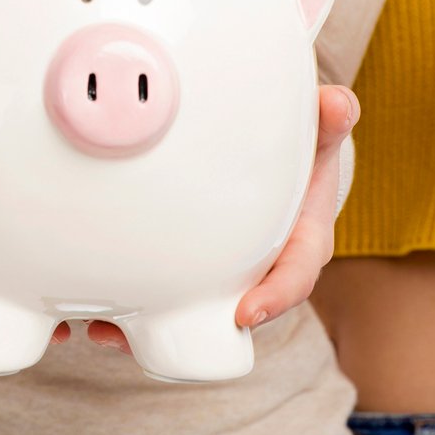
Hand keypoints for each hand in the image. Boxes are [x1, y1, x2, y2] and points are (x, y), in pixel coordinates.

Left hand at [81, 84, 360, 352]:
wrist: (286, 167)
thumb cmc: (302, 154)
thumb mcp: (319, 136)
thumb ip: (328, 119)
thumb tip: (338, 104)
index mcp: (300, 245)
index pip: (294, 279)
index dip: (274, 298)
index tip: (245, 313)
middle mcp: (264, 272)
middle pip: (236, 311)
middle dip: (200, 327)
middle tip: (168, 330)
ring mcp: (228, 278)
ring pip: (194, 315)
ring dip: (151, 327)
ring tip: (108, 331)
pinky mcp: (197, 275)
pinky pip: (168, 301)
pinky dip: (135, 312)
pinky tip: (96, 317)